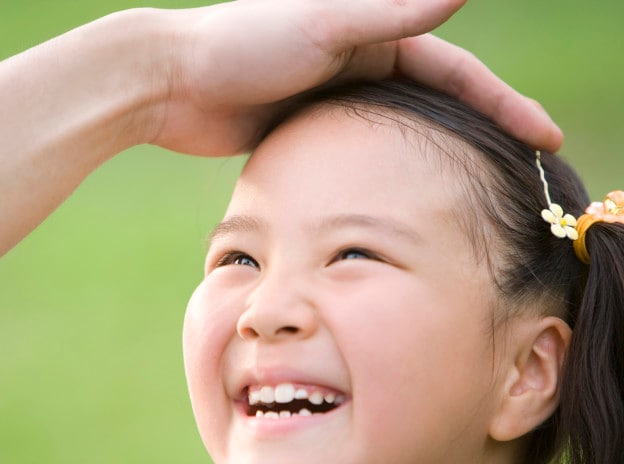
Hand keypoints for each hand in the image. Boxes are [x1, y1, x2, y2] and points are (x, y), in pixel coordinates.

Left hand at [150, 0, 561, 154]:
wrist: (171, 82)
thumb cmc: (240, 46)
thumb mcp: (321, 24)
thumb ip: (389, 12)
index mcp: (370, 32)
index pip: (455, 71)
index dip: (503, 103)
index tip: (543, 138)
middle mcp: (357, 59)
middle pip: (437, 100)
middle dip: (482, 129)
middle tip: (525, 168)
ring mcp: (333, 95)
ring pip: (401, 128)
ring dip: (438, 152)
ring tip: (474, 187)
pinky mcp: (307, 127)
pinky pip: (360, 149)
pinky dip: (387, 166)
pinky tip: (402, 194)